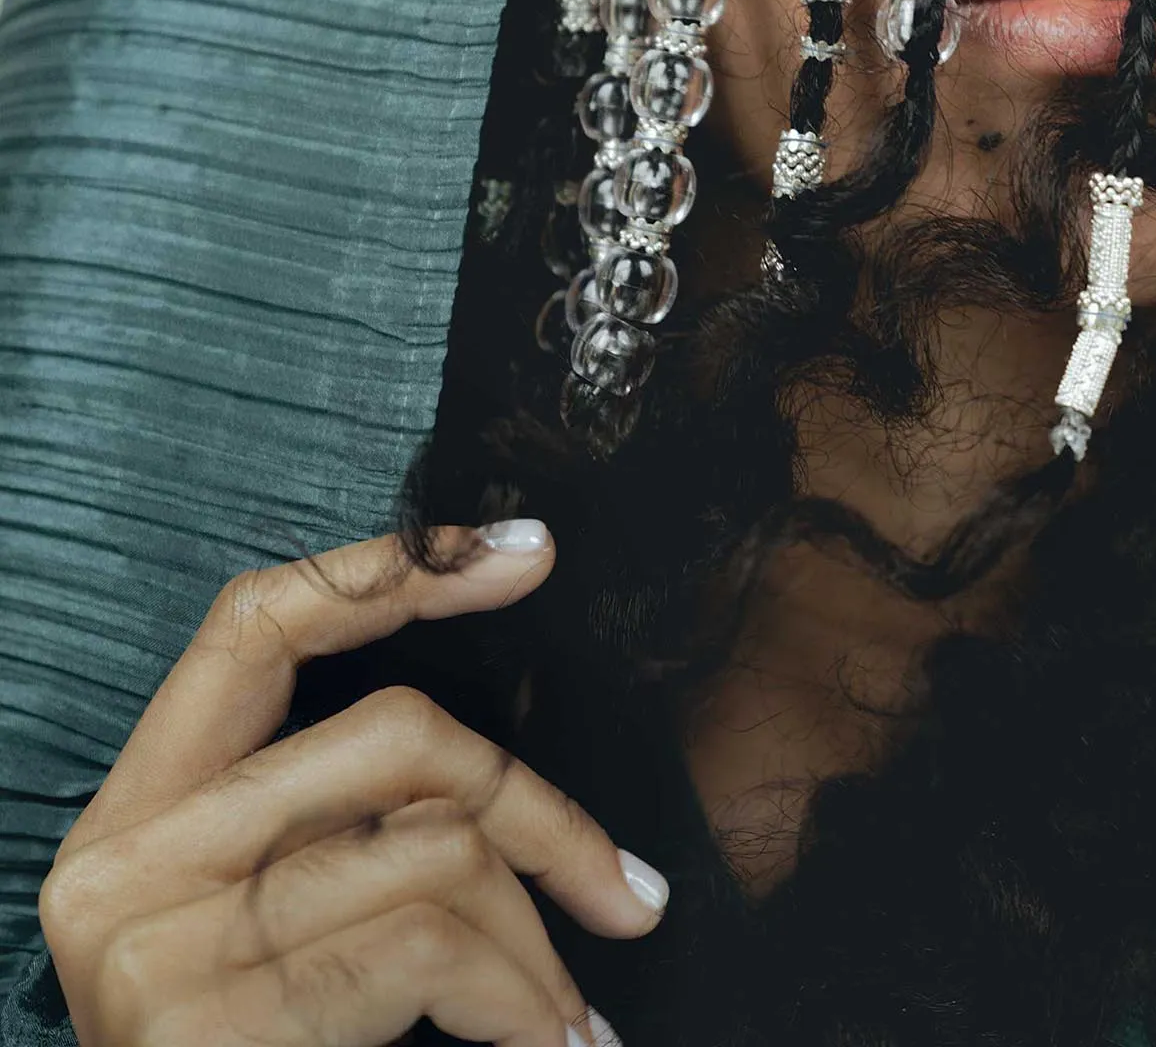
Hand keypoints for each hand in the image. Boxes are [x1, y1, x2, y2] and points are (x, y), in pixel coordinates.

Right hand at [39, 523, 663, 1045]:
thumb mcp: (259, 921)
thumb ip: (334, 822)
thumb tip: (500, 766)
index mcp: (139, 806)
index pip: (257, 621)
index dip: (393, 568)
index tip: (526, 552)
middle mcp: (129, 857)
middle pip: (399, 732)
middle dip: (543, 809)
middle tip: (631, 890)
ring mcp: (164, 939)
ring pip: (441, 847)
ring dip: (544, 943)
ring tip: (577, 1016)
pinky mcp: (217, 1019)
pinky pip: (435, 946)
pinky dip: (527, 1000)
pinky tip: (557, 1044)